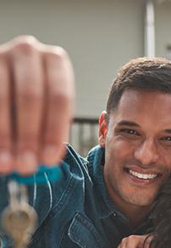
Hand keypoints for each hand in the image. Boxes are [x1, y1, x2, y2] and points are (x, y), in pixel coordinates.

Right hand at [0, 36, 73, 174]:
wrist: (6, 83)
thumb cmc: (34, 104)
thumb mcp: (48, 113)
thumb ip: (50, 133)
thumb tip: (46, 163)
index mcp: (56, 61)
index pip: (59, 98)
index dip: (54, 131)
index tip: (50, 160)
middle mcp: (29, 52)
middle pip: (31, 98)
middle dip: (29, 137)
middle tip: (27, 167)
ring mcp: (1, 55)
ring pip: (3, 99)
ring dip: (6, 137)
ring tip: (8, 165)